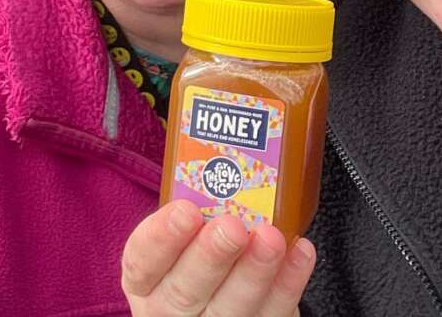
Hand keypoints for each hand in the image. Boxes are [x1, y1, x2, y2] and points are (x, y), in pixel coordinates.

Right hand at [121, 201, 314, 315]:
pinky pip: (272, 314)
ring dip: (254, 271)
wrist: (222, 298)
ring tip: (271, 238)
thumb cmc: (198, 249)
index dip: (161, 238)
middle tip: (232, 226)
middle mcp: (171, 308)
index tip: (185, 210)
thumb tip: (222, 141)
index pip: (141, 262)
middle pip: (185, 290)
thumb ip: (195, 200)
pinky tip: (299, 253)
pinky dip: (288, 284)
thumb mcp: (182, 229)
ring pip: (231, 309)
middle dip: (211, 256)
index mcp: (146, 278)